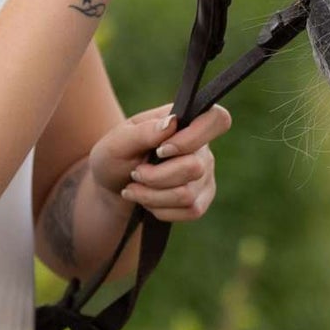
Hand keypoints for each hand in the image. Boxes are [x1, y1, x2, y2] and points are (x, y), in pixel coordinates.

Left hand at [87, 101, 228, 222]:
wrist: (112, 187)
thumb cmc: (115, 157)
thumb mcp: (117, 142)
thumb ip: (143, 131)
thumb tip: (171, 123)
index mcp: (184, 122)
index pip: (217, 119)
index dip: (192, 138)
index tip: (161, 150)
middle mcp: (202, 147)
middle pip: (194, 167)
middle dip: (155, 177)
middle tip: (136, 173)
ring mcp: (205, 175)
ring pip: (187, 194)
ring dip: (152, 196)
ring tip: (135, 188)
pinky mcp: (201, 199)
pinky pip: (190, 210)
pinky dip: (161, 210)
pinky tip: (148, 201)